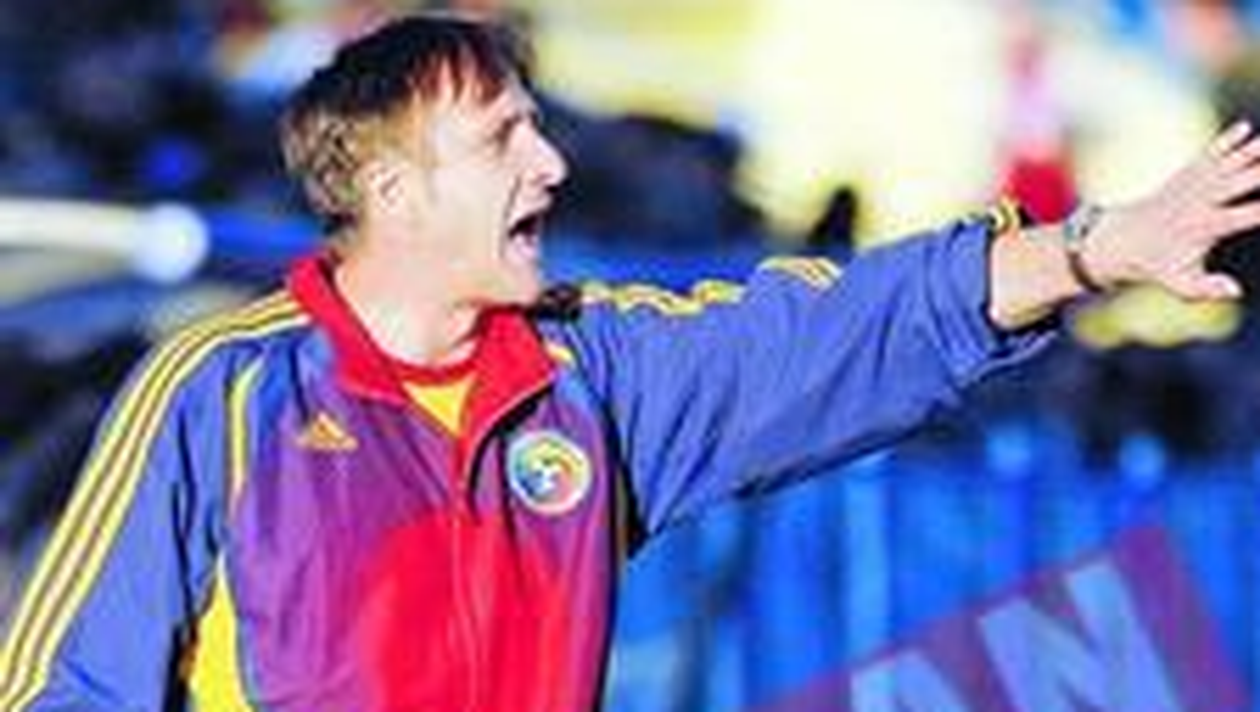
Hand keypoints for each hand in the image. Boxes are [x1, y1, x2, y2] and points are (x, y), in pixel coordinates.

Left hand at [1083, 121, 1259, 300]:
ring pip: (1227, 164)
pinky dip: (1224, 142)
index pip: (1247, 215)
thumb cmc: (1155, 265)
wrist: (1119, 241)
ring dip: (1251, 151)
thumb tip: (1237, 291)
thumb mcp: (1179, 284)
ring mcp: (1191, 185)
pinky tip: (1242, 128)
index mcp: (1204, 226)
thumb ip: (1207, 288)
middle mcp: (1199, 201)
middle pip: (1241, 182)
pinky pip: (1207, 156)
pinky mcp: (1184, 176)